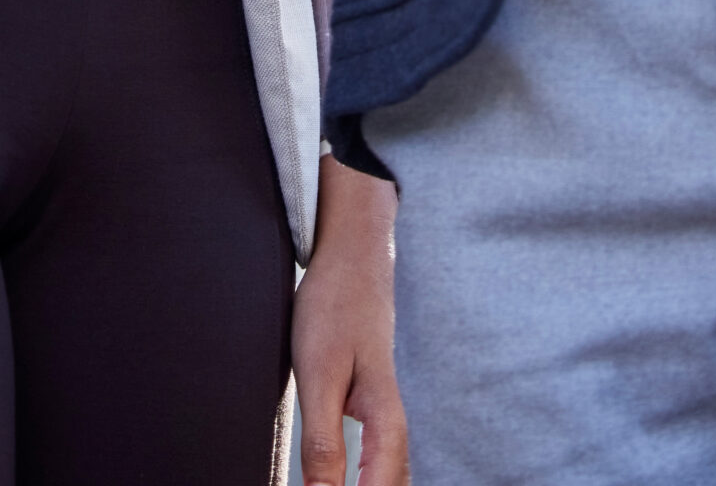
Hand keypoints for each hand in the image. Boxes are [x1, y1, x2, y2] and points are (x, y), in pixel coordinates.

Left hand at [292, 157, 408, 485]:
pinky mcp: (378, 403)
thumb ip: (323, 442)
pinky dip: (371, 479)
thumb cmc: (336, 306)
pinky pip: (382, 460)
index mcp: (387, 421)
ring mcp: (390, 412)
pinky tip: (354, 480)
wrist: (354, 253)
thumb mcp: (318, 375)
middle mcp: (397, 422)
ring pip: (392, 475)